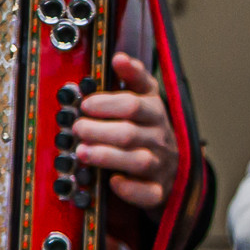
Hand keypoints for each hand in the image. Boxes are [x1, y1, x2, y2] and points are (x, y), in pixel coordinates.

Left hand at [77, 54, 179, 213]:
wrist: (173, 167)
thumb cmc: (149, 129)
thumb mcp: (147, 99)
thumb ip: (134, 78)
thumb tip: (119, 57)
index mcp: (155, 114)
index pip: (133, 105)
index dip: (106, 104)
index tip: (85, 105)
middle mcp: (160, 139)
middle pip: (129, 133)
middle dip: (97, 130)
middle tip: (76, 128)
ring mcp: (160, 165)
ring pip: (138, 161)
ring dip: (107, 156)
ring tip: (82, 152)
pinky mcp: (158, 190)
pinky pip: (148, 193)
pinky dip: (130, 189)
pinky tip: (113, 181)